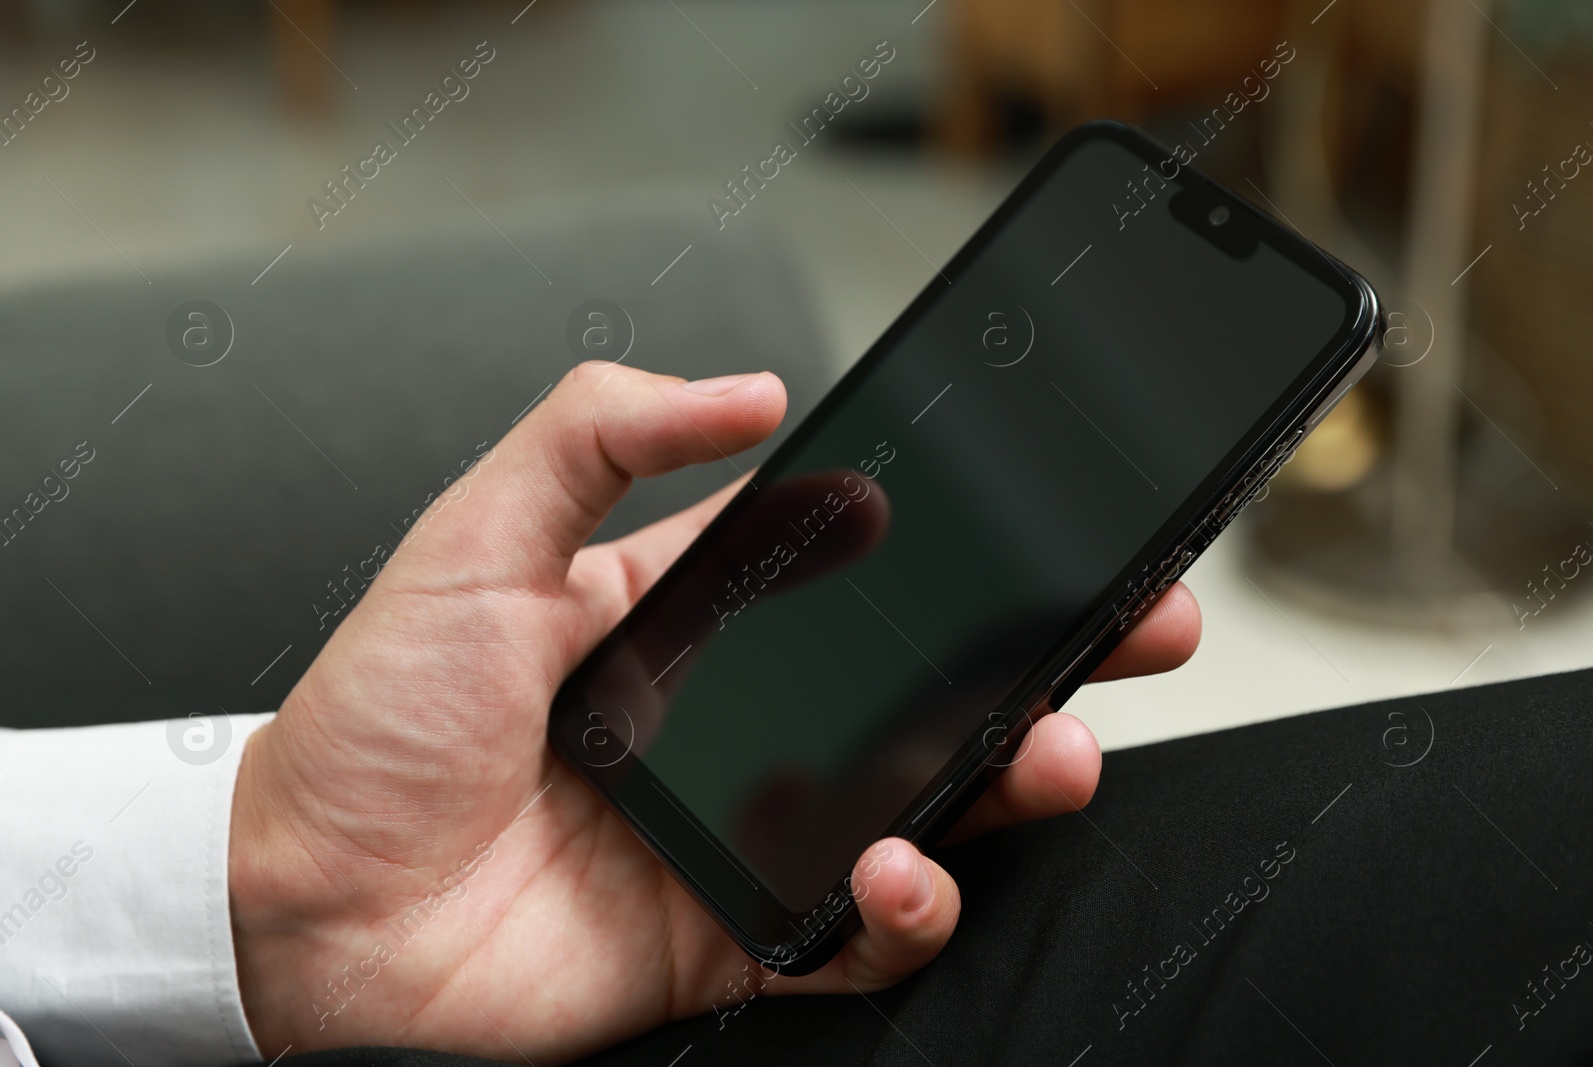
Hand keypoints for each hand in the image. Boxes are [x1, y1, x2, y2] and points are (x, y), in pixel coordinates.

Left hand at [229, 363, 1200, 1062]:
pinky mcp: (735, 932)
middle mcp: (738, 721)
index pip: (856, 568)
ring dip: (1011, 779)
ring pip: (925, 805)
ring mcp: (746, 829)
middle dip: (1038, 658)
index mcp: (688, 618)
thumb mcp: (477, 536)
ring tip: (1050, 751)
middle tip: (1134, 629)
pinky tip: (902, 865)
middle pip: (922, 686)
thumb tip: (750, 386)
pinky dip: (907, 905)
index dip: (955, 550)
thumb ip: (599, 432)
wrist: (304, 905)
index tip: (1046, 523)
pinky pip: (858, 929)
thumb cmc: (375, 720)